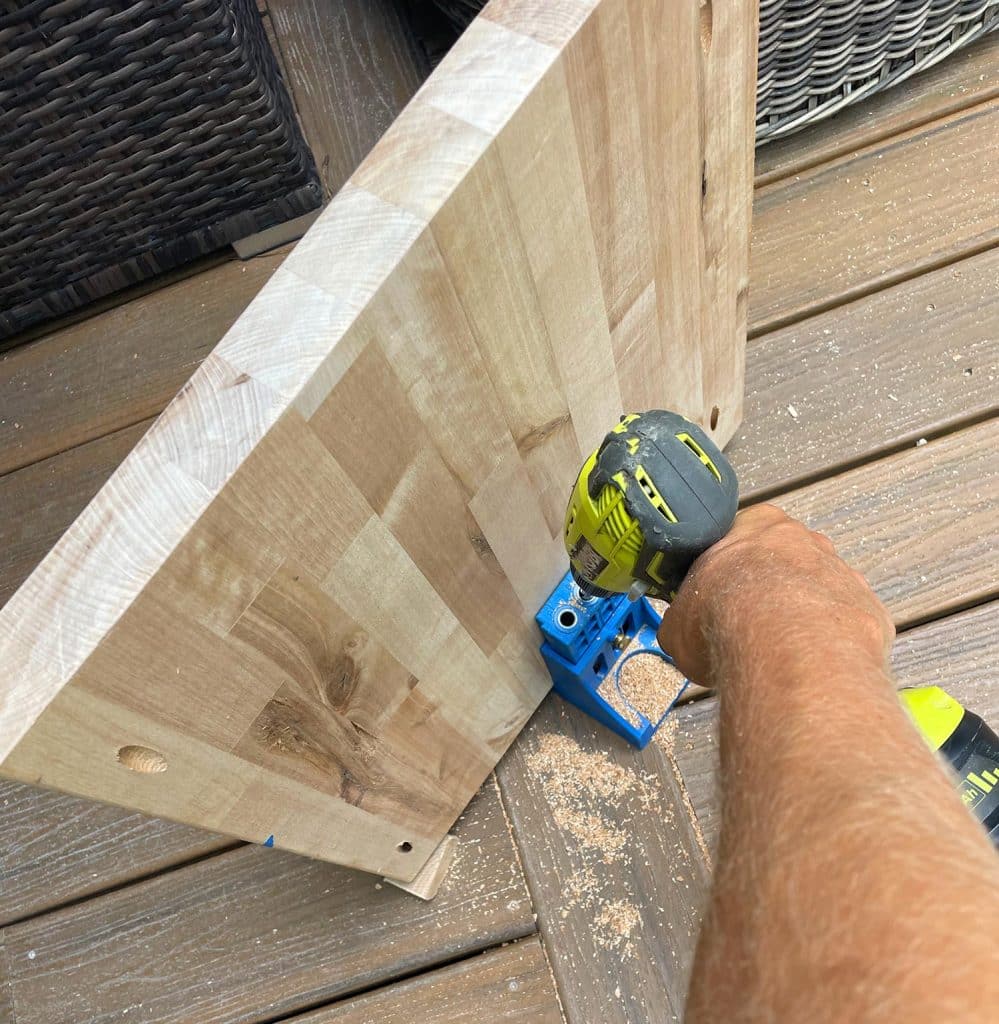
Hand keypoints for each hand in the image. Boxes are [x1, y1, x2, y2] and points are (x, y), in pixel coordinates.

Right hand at [657, 504, 893, 687]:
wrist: (785, 648)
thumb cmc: (727, 618)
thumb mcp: (677, 622)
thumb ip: (682, 620)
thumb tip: (680, 636)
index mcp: (756, 524)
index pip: (741, 535)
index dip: (728, 569)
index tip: (718, 597)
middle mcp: (805, 540)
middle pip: (785, 562)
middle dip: (769, 593)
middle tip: (746, 629)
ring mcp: (843, 574)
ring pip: (819, 594)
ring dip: (801, 620)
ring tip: (776, 655)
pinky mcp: (869, 610)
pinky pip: (846, 627)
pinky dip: (829, 645)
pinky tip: (808, 667)